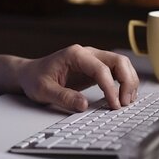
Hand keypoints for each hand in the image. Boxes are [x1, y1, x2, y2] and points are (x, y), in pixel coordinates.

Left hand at [16, 45, 138, 111]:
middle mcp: (87, 53)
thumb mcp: (43, 90)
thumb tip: (84, 105)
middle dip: (127, 81)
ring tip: (127, 101)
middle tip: (125, 103)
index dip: (111, 87)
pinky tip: (123, 97)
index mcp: (75, 55)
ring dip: (128, 81)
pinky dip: (124, 83)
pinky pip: (116, 72)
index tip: (114, 105)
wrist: (29, 73)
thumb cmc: (35, 79)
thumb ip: (63, 97)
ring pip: (121, 64)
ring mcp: (93, 59)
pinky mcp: (95, 68)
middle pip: (118, 61)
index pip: (101, 69)